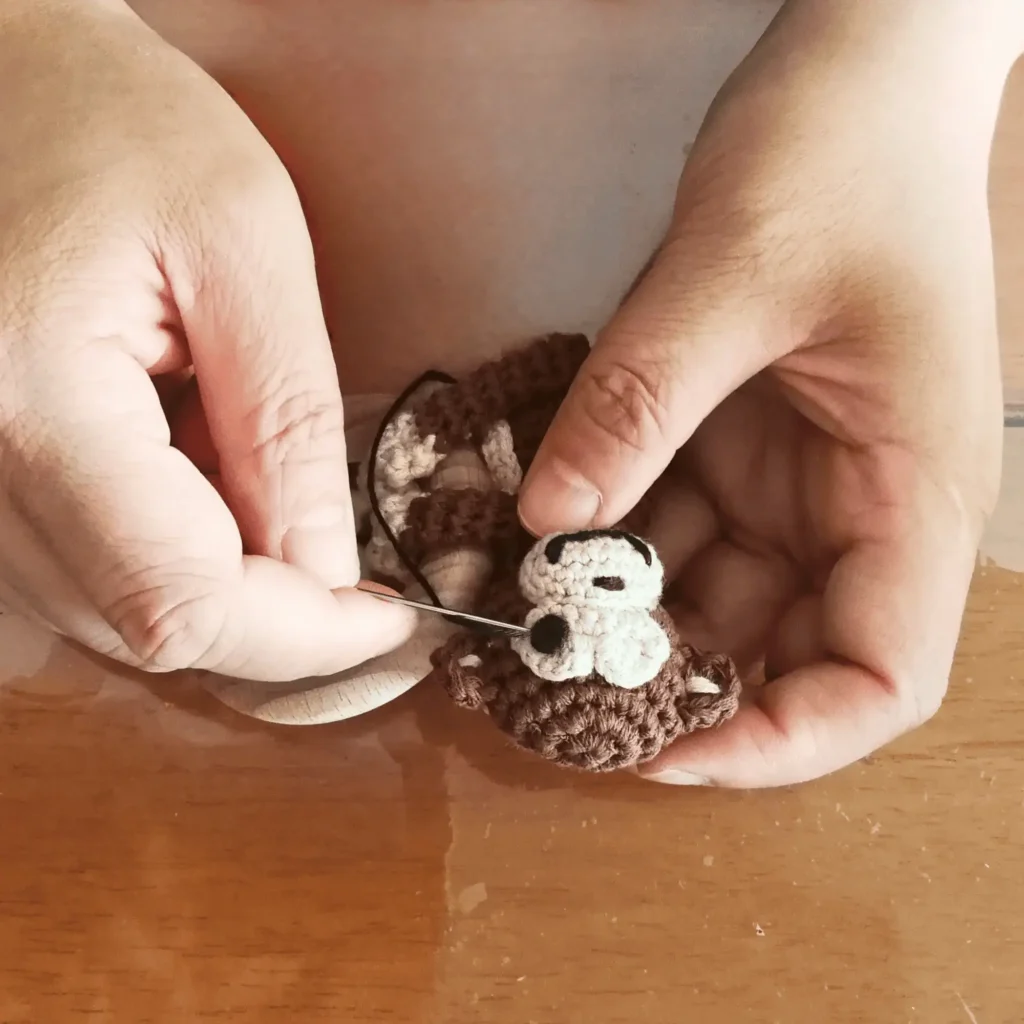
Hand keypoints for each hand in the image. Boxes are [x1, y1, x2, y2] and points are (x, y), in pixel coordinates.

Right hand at [0, 1, 413, 679]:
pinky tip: (191, 481)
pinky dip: (160, 558)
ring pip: (104, 615)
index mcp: (32, 401)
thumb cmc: (111, 120)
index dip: (301, 634)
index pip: (182, 597)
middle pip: (140, 625)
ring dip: (217, 586)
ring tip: (257, 480)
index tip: (386, 617)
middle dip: (270, 619)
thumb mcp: (243, 244)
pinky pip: (71, 574)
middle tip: (349, 570)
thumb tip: (329, 567)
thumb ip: (288, 420)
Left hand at [519, 1, 1022, 785]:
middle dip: (667, 675)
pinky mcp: (736, 439)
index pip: (877, 678)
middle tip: (550, 676)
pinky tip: (534, 532)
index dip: (779, 738)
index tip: (662, 749)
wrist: (853, 72)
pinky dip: (604, 538)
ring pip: (707, 590)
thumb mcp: (732, 277)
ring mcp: (793, 475)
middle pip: (776, 648)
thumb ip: (639, 404)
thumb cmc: (841, 157)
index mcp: (910, 491)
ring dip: (618, 607)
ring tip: (517, 611)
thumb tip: (550, 521)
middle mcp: (857, 503)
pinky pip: (667, 520)